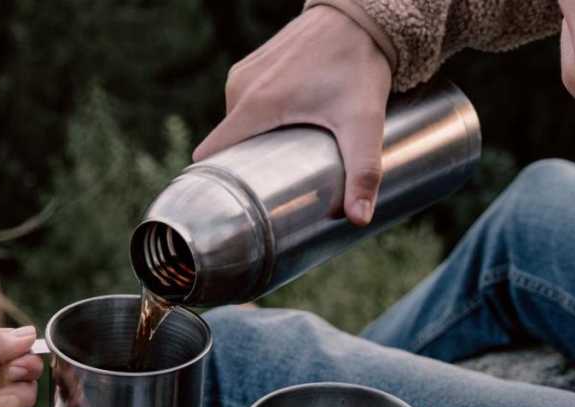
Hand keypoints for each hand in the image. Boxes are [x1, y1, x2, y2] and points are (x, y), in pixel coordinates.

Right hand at [193, 6, 392, 224]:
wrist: (359, 17)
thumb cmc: (358, 66)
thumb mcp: (364, 122)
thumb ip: (363, 171)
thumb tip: (358, 218)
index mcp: (254, 105)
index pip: (210, 154)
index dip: (216, 182)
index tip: (232, 205)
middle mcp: (240, 88)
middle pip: (226, 144)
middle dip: (246, 167)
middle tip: (276, 184)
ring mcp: (243, 74)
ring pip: (235, 125)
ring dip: (253, 143)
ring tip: (283, 156)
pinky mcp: (252, 66)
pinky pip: (243, 104)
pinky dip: (257, 121)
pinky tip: (283, 129)